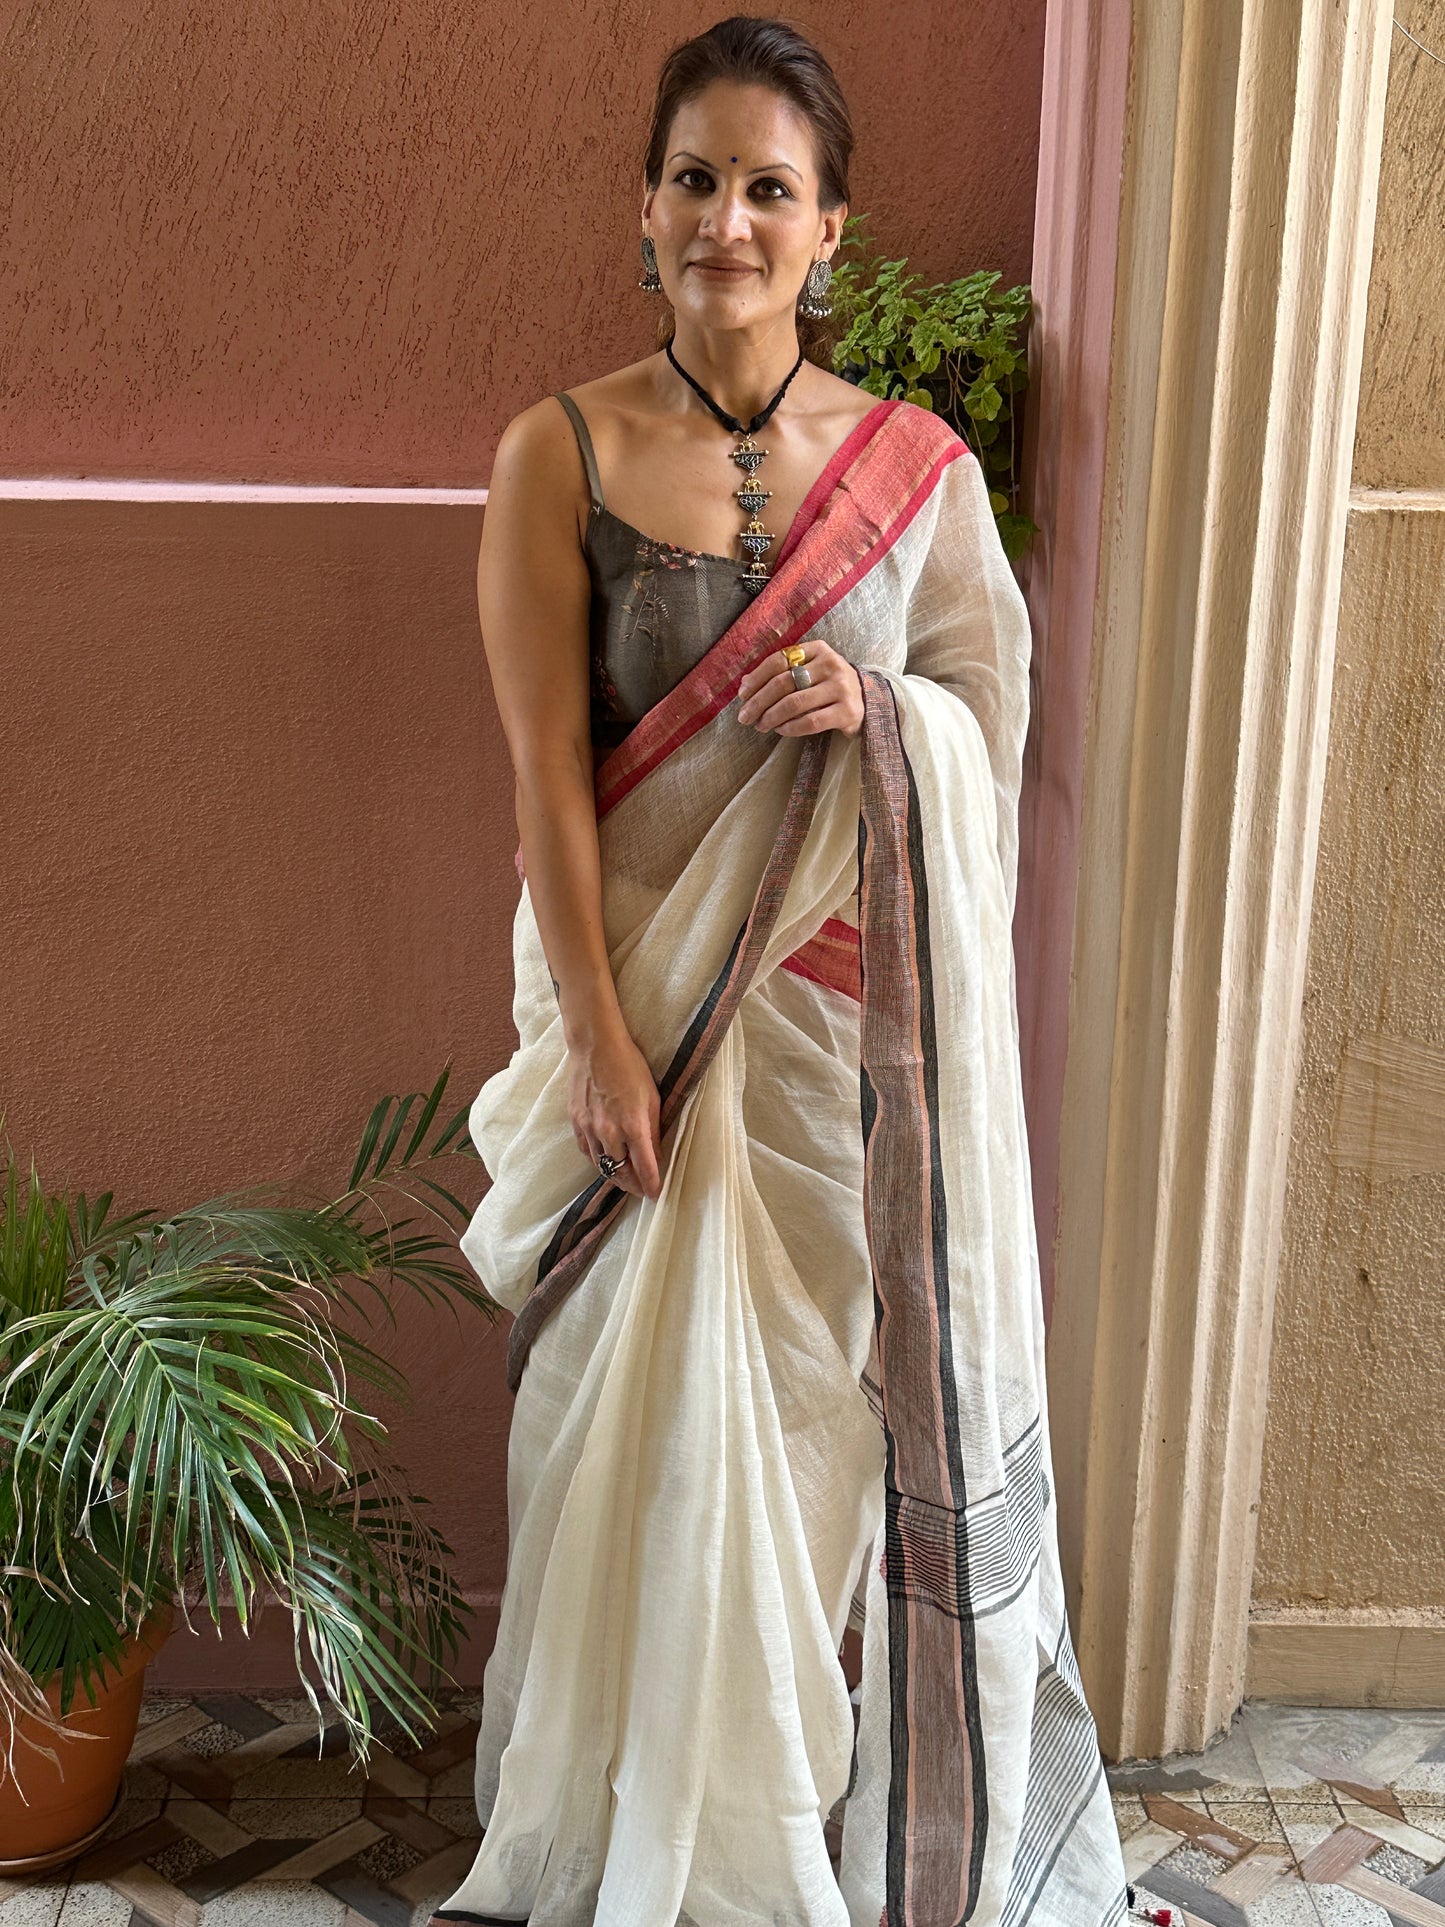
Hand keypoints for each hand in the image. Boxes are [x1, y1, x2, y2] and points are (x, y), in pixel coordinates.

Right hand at [566, 1021, 663, 1200]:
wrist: (595, 1046)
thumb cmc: (629, 1066)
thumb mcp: (652, 1097)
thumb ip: (653, 1129)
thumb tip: (657, 1154)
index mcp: (633, 1126)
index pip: (645, 1169)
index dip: (652, 1186)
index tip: (657, 1195)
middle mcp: (609, 1133)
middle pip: (621, 1173)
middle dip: (633, 1186)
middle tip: (642, 1190)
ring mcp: (589, 1129)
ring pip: (602, 1166)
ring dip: (615, 1176)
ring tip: (625, 1181)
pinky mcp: (575, 1122)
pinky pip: (587, 1151)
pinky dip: (597, 1161)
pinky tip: (604, 1161)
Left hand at [735, 635, 863, 739]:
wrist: (868, 702)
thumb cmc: (829, 686)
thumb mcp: (808, 672)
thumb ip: (780, 673)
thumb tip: (744, 683)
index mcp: (818, 649)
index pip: (779, 660)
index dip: (756, 678)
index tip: (742, 695)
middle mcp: (831, 664)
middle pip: (783, 682)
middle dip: (758, 702)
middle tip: (745, 717)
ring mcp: (842, 687)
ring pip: (794, 703)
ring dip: (771, 717)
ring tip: (760, 726)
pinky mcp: (848, 711)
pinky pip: (811, 721)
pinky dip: (791, 728)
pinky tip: (781, 730)